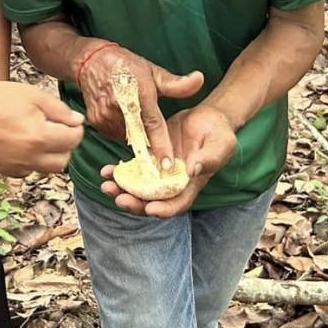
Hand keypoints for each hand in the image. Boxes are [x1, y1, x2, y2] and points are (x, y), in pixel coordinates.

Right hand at [0, 81, 83, 176]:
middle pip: (64, 160)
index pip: (73, 140)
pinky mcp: (6, 170)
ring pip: (48, 169)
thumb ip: (60, 110)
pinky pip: (29, 171)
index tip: (72, 121)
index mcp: (40, 137)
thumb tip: (77, 121)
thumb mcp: (34, 96)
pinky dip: (33, 162)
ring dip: (51, 155)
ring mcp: (17, 166)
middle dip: (66, 145)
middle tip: (59, 129)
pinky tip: (26, 145)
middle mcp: (30, 157)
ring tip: (42, 136)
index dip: (76, 128)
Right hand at [77, 43, 202, 168]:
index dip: (161, 145)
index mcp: (138, 92)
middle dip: (150, 147)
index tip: (168, 165)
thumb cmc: (126, 66)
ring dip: (136, 138)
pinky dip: (123, 132)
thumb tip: (200, 79)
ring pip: (127, 137)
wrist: (91, 62)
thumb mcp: (152, 71)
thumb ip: (176, 83)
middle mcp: (119, 106)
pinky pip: (114, 134)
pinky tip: (124, 120)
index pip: (152, 124)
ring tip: (139, 126)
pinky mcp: (96, 121)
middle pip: (140, 136)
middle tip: (160, 157)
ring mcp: (105, 115)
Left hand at [99, 104, 237, 218]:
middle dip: (135, 204)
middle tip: (119, 198)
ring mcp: (159, 172)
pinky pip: (132, 170)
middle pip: (152, 201)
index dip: (164, 209)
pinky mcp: (150, 158)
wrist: (207, 118)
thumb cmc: (219, 132)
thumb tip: (193, 170)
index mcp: (191, 184)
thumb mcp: (222, 143)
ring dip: (122, 190)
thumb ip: (210, 158)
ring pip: (138, 188)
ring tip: (106, 185)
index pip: (177, 204)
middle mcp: (172, 183)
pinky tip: (106, 170)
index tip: (150, 208)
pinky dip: (119, 173)